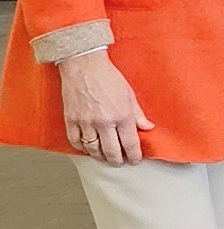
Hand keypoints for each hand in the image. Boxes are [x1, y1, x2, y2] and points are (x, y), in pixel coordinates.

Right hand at [58, 50, 151, 167]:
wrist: (83, 65)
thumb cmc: (108, 77)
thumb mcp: (129, 94)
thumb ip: (138, 114)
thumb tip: (148, 127)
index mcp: (122, 115)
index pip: (130, 143)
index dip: (134, 155)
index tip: (135, 160)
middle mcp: (104, 122)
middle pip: (111, 151)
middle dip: (117, 160)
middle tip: (120, 162)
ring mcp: (86, 122)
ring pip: (93, 149)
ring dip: (100, 157)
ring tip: (104, 157)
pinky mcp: (71, 120)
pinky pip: (75, 141)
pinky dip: (81, 148)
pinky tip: (87, 148)